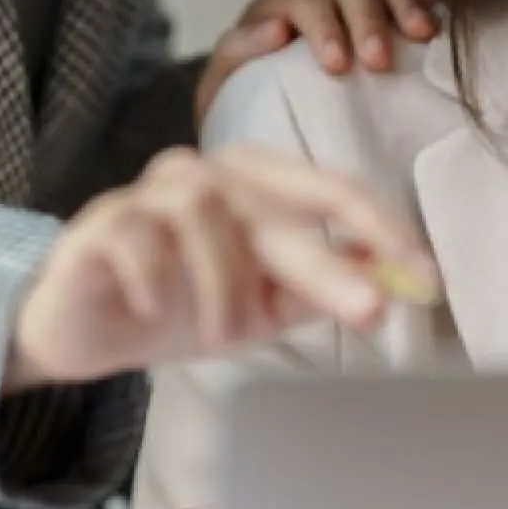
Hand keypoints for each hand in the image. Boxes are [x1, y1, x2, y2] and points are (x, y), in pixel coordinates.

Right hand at [5, 143, 435, 388]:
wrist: (84, 331)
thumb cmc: (180, 306)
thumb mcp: (263, 303)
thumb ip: (322, 283)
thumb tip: (391, 278)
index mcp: (252, 183)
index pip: (327, 189)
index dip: (378, 225)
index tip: (423, 274)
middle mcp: (203, 175)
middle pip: (276, 206)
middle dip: (328, 263)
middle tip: (371, 311)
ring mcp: (146, 195)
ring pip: (205, 216)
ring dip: (224, 286)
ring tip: (221, 333)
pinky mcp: (98, 227)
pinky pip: (137, 242)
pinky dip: (155, 281)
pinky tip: (152, 311)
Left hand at [196, 0, 438, 123]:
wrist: (265, 137)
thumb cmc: (242, 117)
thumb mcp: (221, 93)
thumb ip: (235, 58)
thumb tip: (276, 29)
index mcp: (270, 13)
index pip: (297, 2)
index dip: (320, 26)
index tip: (336, 65)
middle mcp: (314, 4)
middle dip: (364, 21)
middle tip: (378, 61)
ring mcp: (348, 10)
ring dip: (401, 6)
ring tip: (421, 34)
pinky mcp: (380, 23)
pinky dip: (421, 0)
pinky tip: (436, 18)